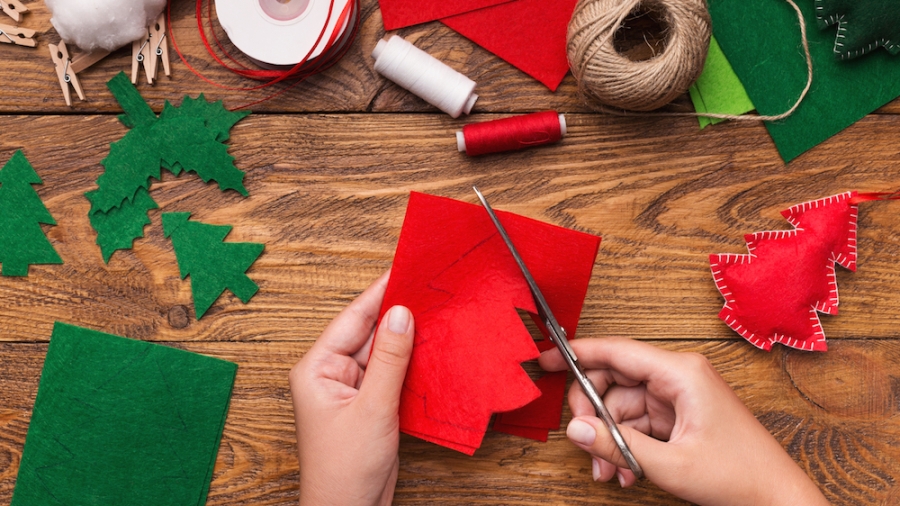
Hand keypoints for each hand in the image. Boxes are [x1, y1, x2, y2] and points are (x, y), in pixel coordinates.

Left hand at [289, 272, 414, 505]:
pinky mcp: (369, 404)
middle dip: (398, 314)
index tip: (404, 269)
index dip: (380, 293)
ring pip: (383, 352)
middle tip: (430, 289)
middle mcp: (331, 374)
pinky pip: (390, 373)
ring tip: (437, 314)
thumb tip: (401, 314)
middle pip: (369, 332)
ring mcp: (350, 389)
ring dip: (407, 338)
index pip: (353, 319)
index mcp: (317, 368)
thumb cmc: (345, 470)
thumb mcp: (372, 409)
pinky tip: (430, 350)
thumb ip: (389, 359)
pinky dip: (409, 363)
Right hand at [539, 337, 828, 505]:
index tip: (546, 358)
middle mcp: (679, 376)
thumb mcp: (670, 465)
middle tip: (584, 440)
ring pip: (622, 405)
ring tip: (610, 471)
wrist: (777, 498)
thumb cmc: (740, 475)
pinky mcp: (680, 415)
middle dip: (594, 413)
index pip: (617, 351)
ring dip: (610, 437)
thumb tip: (576, 429)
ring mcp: (679, 396)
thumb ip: (617, 445)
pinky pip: (638, 421)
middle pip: (615, 379)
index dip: (577, 353)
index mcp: (682, 373)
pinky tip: (626, 471)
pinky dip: (626, 445)